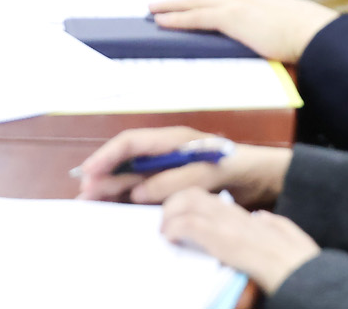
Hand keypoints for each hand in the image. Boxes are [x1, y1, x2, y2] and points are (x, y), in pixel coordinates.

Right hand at [74, 126, 288, 207]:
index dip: (107, 156)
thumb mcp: (207, 172)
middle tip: (85, 193)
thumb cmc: (239, 165)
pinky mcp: (174, 186)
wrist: (263, 178)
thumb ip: (173, 180)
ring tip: (93, 201)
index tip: (90, 171)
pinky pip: (146, 191)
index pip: (130, 143)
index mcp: (172, 140)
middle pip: (126, 162)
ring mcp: (168, 169)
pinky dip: (129, 199)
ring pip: (132, 178)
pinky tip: (117, 207)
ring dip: (113, 188)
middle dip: (104, 175)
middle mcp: (165, 153)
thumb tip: (139, 192)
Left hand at [149, 0, 339, 63]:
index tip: (198, 7)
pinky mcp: (233, 17)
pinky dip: (178, 19)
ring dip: (173, 8)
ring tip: (154, 11)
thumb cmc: (312, 38)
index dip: (210, 4)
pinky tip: (163, 22)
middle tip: (162, 4)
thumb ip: (274, 31)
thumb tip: (269, 44)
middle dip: (183, 1)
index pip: (230, 0)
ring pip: (197, 4)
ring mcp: (239, 5)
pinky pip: (198, 17)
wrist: (318, 35)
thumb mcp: (290, 30)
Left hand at [160, 189, 319, 294]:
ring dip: (169, 214)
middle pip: (193, 194)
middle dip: (173, 204)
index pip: (208, 196)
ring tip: (164, 230)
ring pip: (187, 202)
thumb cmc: (295, 260)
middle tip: (164, 221)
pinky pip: (189, 224)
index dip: (187, 201)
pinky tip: (170, 238)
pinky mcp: (222, 239)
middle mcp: (233, 215)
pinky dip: (174, 228)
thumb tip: (261, 217)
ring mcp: (227, 225)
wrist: (299, 273)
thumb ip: (272, 223)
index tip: (177, 213)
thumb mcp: (286, 234)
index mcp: (244, 215)